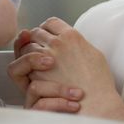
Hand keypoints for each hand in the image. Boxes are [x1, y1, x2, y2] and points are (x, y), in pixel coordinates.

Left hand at [8, 18, 123, 119]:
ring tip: (36, 61)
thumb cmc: (97, 81)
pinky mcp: (37, 72)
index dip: (47, 28)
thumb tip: (68, 40)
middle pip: (36, 32)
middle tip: (39, 47)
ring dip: (29, 52)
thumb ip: (77, 43)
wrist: (94, 101)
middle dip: (35, 39)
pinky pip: (25, 63)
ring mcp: (44, 57)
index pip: (51, 22)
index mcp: (72, 36)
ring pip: (27, 46)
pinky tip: (36, 71)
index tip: (47, 34)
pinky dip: (28, 66)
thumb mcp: (93, 52)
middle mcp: (57, 43)